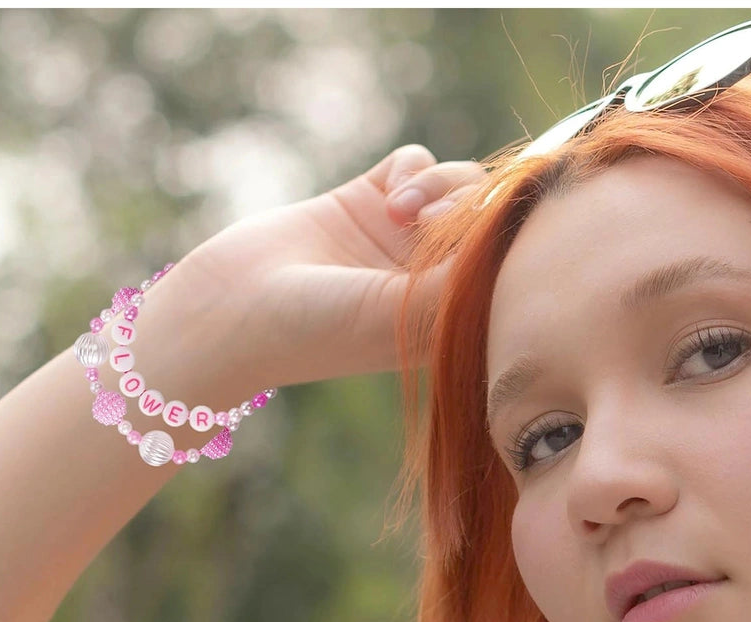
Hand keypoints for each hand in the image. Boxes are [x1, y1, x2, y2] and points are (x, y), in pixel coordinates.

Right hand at [150, 146, 485, 390]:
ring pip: (456, 187)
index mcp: (441, 317)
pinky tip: (390, 196)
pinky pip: (416, 163)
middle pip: (486, 221)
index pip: (503, 267)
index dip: (506, 242)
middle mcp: (425, 277)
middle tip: (433, 223)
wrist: (234, 309)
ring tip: (402, 211)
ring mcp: (397, 238)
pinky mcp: (366, 202)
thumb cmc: (317, 329)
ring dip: (441, 186)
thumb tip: (516, 242)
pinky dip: (414, 168)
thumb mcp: (400, 315)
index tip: (486, 236)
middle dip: (472, 209)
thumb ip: (462, 281)